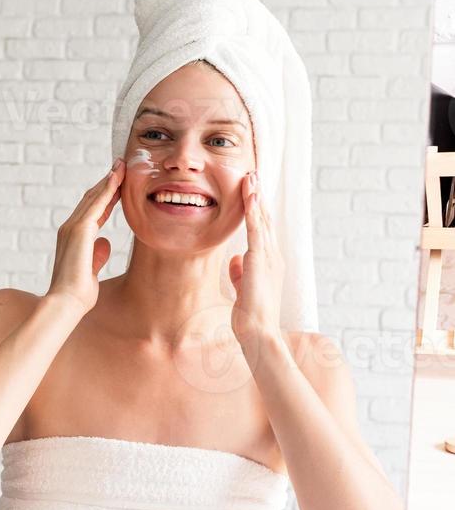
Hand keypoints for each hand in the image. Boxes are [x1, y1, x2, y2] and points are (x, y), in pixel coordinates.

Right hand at [47, 158, 124, 314]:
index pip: (92, 211)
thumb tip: (106, 243)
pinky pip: (97, 204)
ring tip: (121, 166)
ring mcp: (73, 227)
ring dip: (109, 180)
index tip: (117, 184)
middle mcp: (69, 228)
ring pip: (94, 197)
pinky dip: (107, 189)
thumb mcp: (92, 270)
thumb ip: (97, 255)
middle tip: (120, 166)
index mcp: (73, 238)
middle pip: (91, 199)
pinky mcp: (80, 230)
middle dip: (107, 182)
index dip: (105, 196)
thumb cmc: (78, 293)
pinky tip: (117, 179)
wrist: (66, 303)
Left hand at [228, 171, 284, 346]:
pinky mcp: (260, 259)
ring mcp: (269, 257)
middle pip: (265, 220)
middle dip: (258, 198)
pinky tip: (249, 195)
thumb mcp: (243, 290)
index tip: (252, 193)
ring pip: (261, 220)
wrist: (259, 333)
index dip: (257, 211)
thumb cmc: (252, 318)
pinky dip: (252, 210)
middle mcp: (273, 257)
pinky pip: (256, 229)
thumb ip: (240, 274)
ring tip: (251, 177)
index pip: (263, 232)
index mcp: (269, 264)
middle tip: (253, 176)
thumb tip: (235, 261)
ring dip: (255, 197)